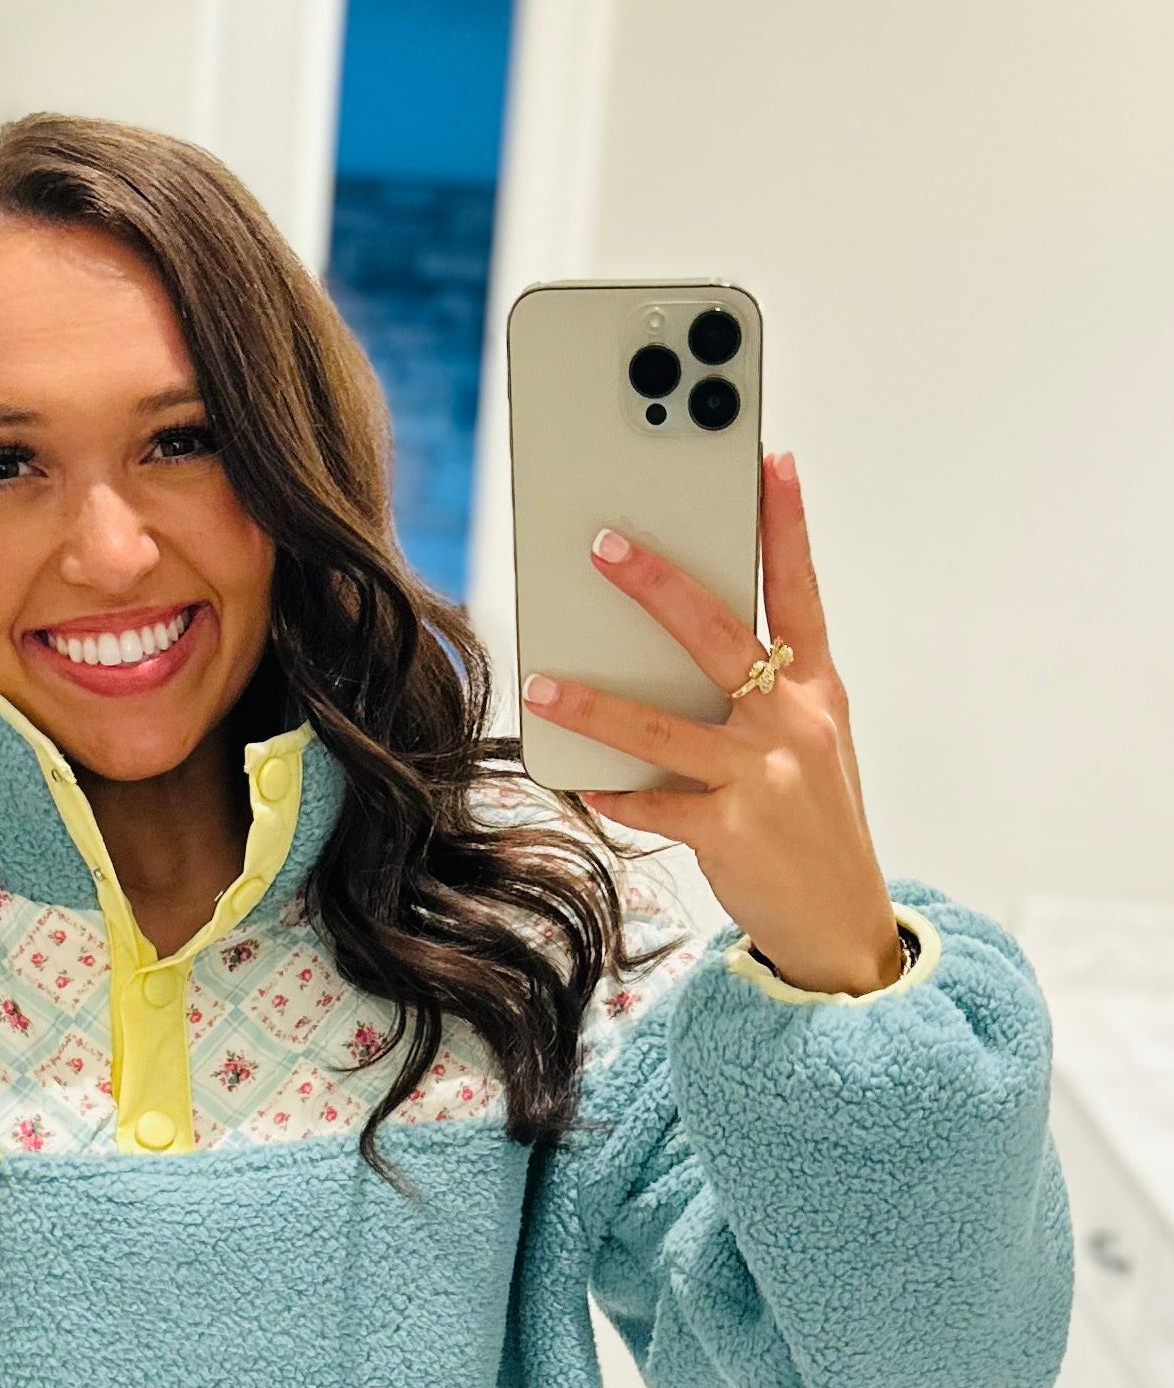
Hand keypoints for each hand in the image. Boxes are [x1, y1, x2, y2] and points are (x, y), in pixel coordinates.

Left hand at [522, 450, 905, 996]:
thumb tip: (674, 660)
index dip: (787, 526)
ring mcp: (762, 778)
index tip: (772, 462)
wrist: (844, 924)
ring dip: (594, 705)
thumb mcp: (810, 748)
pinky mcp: (730, 832)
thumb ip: (760, 699)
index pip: (801, 593)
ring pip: (661, 728)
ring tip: (544, 682)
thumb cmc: (814, 826)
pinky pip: (653, 806)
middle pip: (719, 638)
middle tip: (605, 545)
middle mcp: (792, 724)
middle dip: (659, 586)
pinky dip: (616, 797)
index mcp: (817, 693)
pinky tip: (586, 787)